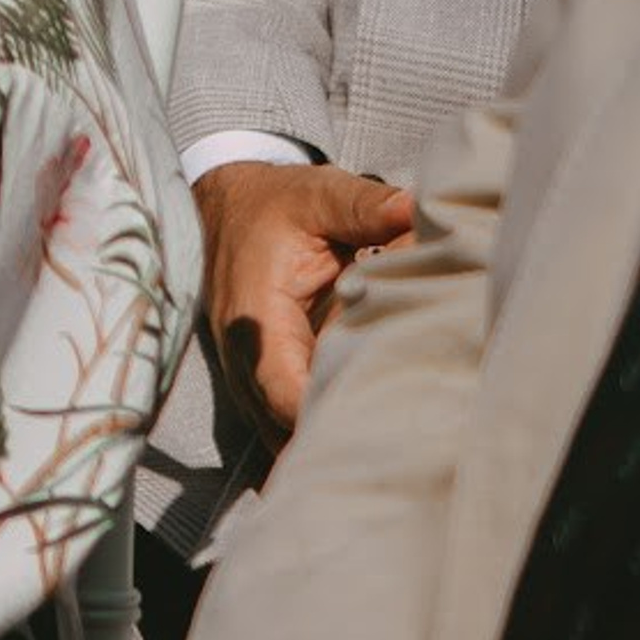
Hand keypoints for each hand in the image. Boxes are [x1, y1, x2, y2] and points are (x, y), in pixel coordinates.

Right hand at [195, 160, 414, 443]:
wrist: (225, 209)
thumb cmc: (273, 204)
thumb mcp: (316, 196)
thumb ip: (364, 206)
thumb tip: (414, 208)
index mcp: (256, 320)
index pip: (284, 391)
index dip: (329, 413)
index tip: (385, 423)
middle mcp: (246, 362)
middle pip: (289, 429)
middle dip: (343, 439)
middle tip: (410, 444)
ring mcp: (252, 379)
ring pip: (287, 437)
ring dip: (332, 439)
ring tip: (397, 444)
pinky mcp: (267, 384)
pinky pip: (290, 425)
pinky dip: (323, 430)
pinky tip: (373, 430)